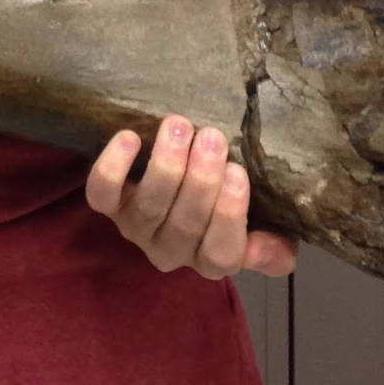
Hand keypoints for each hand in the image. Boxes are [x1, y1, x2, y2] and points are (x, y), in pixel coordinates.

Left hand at [85, 117, 296, 281]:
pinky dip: (112, 167)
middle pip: (185, 224)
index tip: (239, 172)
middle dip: (200, 179)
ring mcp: (138, 228)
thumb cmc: (223, 202)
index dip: (229, 215)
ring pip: (149, 206)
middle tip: (213, 137)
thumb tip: (282, 253)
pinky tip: (130, 138)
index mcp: (211, 258)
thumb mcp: (256, 227)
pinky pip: (101, 194)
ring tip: (180, 126)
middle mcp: (171, 250)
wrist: (178, 183)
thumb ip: (269, 246)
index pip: (222, 253)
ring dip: (165, 165)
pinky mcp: (111, 205)